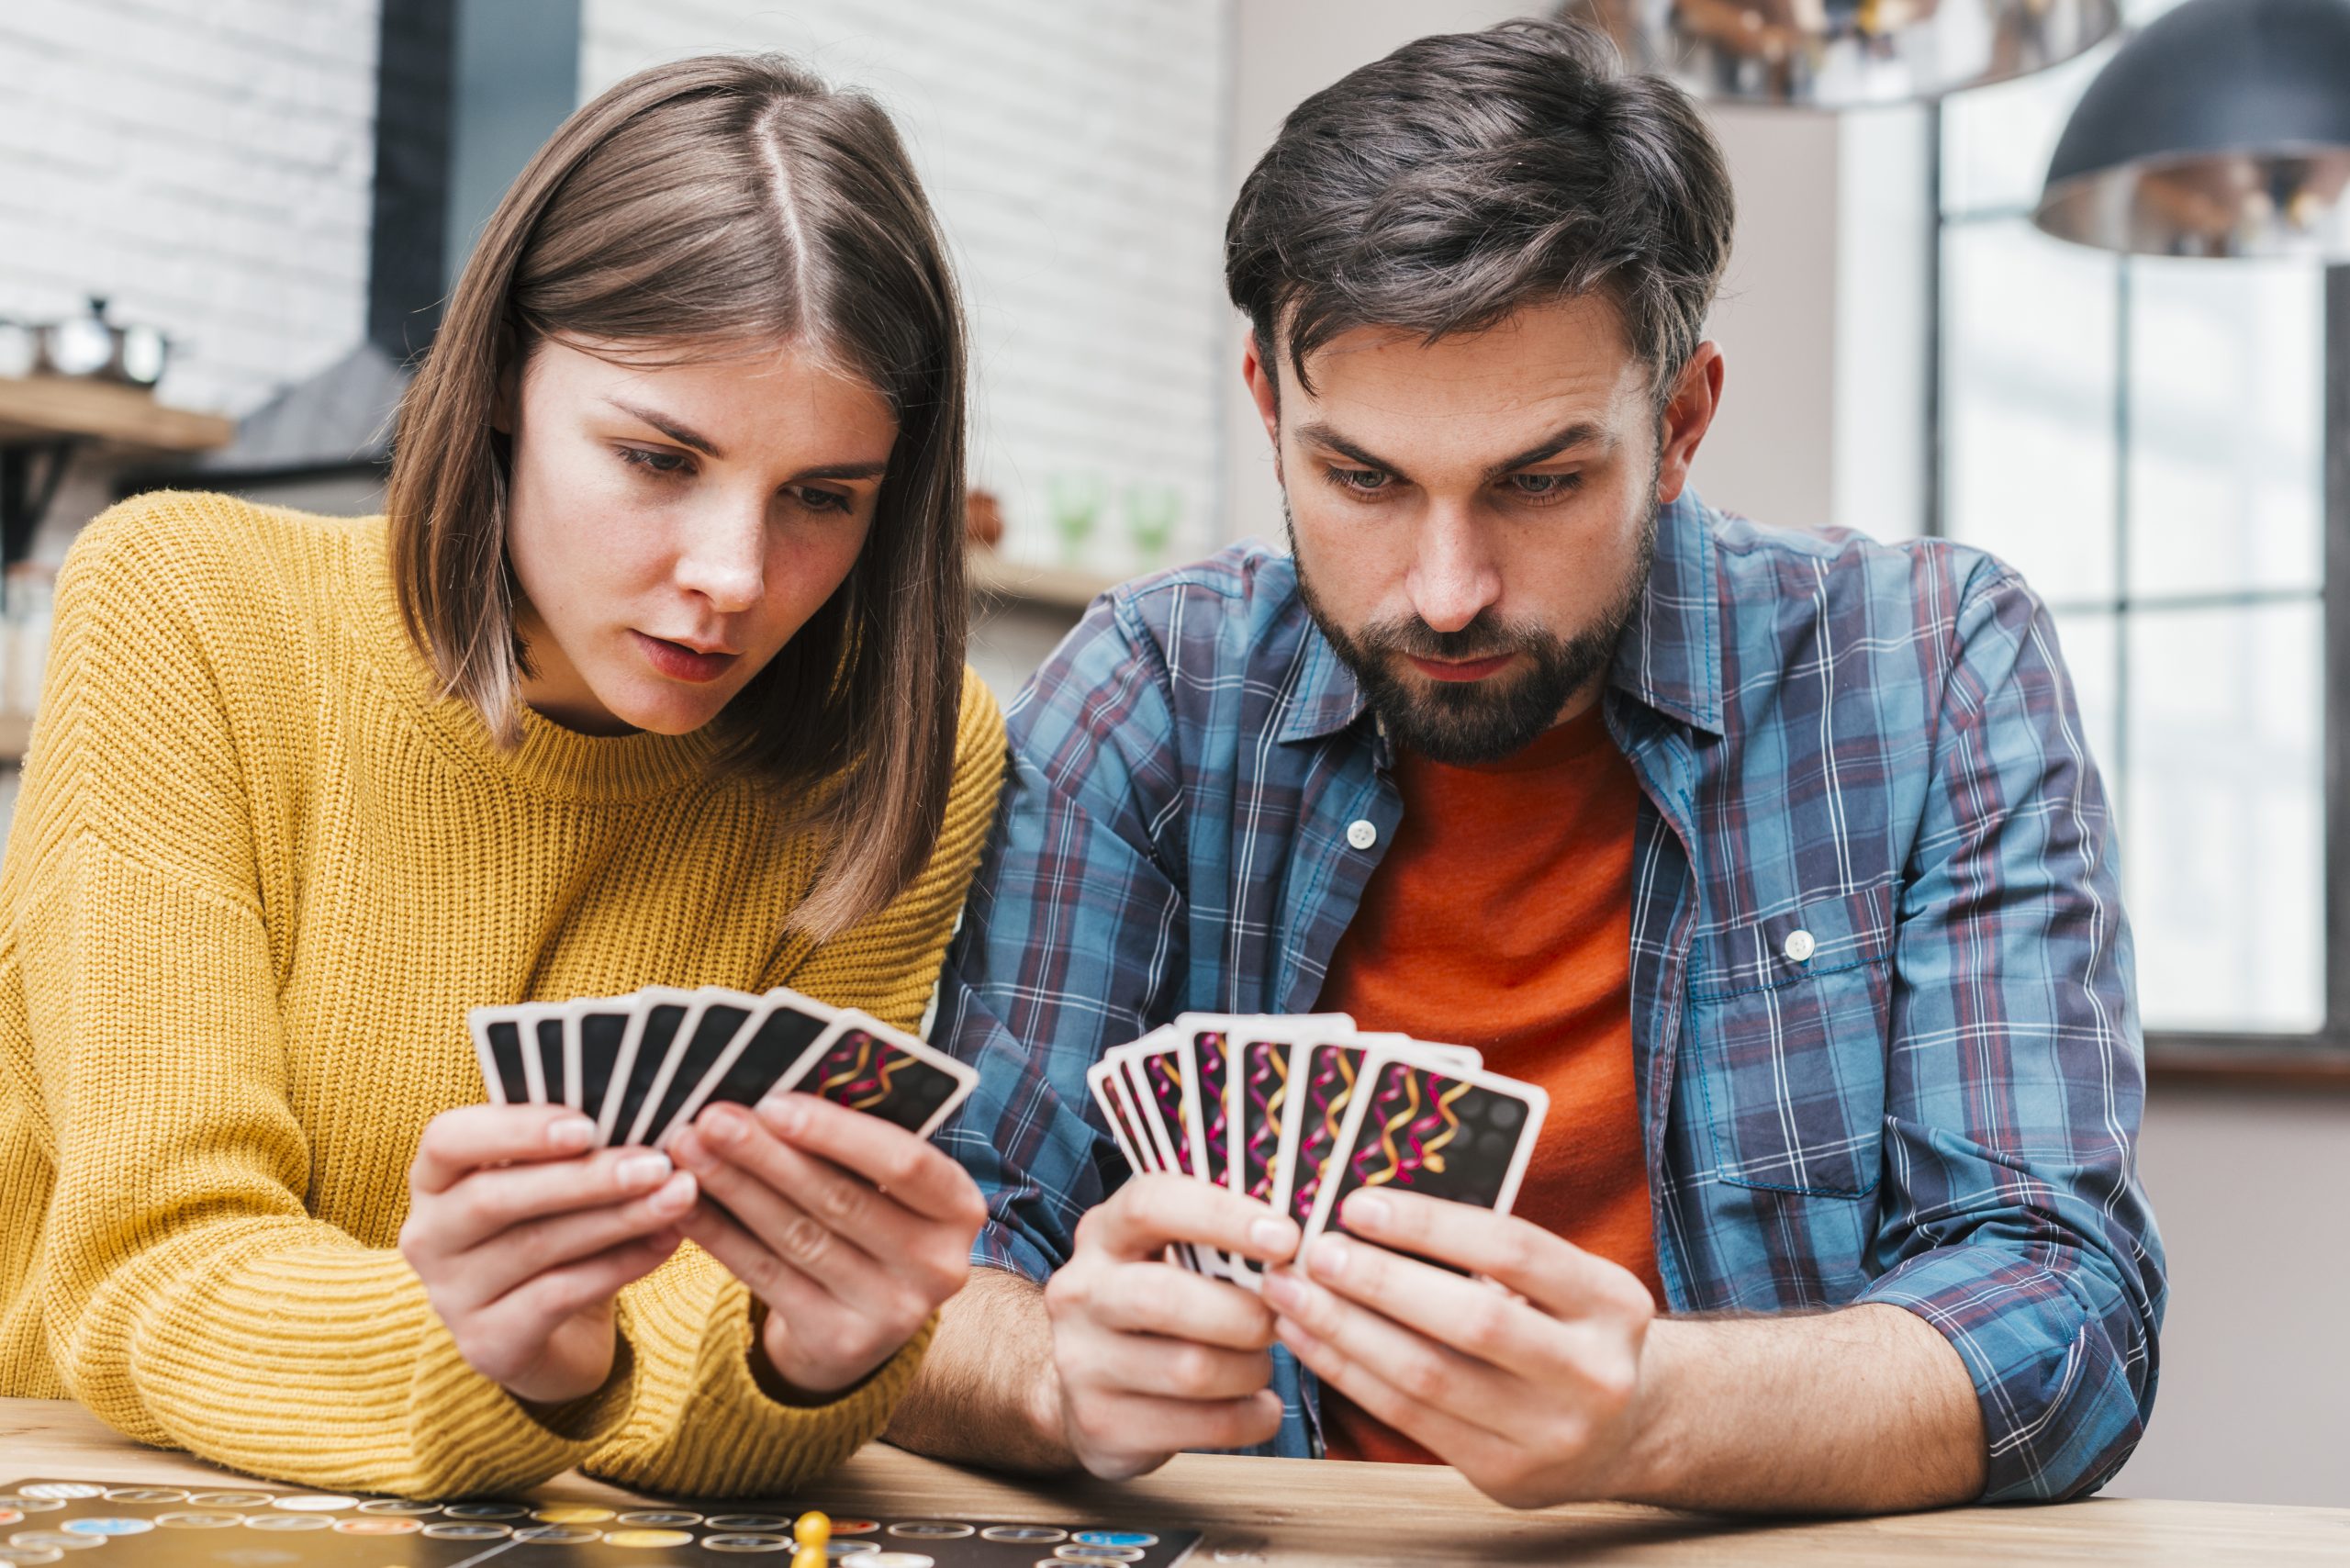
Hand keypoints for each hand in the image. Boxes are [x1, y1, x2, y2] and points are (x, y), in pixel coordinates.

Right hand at [402, 1105, 695, 1405]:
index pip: (447, 1140)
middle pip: (494, 1197)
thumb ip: (578, 1150)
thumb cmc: (555, 1233)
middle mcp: (428, 1236)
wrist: (554, 1336)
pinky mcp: (486, 1344)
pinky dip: (618, 1264)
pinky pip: (556, 1296)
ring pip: (534, 1245)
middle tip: (657, 1163)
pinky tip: (665, 1242)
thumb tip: (649, 1110)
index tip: (587, 1125)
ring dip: (616, 1217)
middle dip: (585, 1177)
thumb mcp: (556, 1185)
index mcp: (435, 1179)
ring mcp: (451, 1296)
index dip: (515, 1129)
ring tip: (678, 1196)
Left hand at [668, 1093, 986, 1399]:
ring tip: (689, 1149)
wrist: (868, 1321)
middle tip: (711, 1118)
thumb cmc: (874, 1221)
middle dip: (767, 1153)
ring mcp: (892, 1312)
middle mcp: (937, 1264)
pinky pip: (767, 1277)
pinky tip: (686, 1203)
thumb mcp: (891, 1189)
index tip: (772, 1102)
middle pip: (841, 1199)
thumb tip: (774, 1093)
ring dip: (735, 1187)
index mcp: (959, 1208)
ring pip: (797, 1236)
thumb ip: (857, 1146)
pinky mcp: (839, 1341)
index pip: (905, 1163)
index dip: (838, 1132)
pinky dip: (721, 1235)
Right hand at [1042, 1173, 1302, 1478]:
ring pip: (1191, 1369)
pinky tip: (1260, 1408)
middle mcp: (1080, 1291)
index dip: (1222, 1216)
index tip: (1286, 1238)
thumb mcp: (1168, 1259)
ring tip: (1263, 1365)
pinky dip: (1250, 1418)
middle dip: (1244, 1313)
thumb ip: (1219, 1246)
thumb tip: (1309, 1248)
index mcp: (1104, 1234)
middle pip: (1166, 1297)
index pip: (1152, 1205)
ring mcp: (1081, 1362)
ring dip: (1251, 1369)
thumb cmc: (1157, 1307)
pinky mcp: (1101, 1423)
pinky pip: (1200, 1425)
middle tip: (1280, 1320)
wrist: (1087, 1385)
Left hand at [1261, 1189, 1656, 1508]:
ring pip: (1428, 1376)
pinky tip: (1311, 1339)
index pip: (1513, 1249)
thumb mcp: (1566, 1282)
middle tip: (1314, 1251)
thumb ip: (1490, 1250)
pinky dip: (1349, 1374)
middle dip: (1379, 1281)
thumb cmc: (1570, 1330)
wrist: (1628, 1430)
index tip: (1359, 1204)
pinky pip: (1409, 1418)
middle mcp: (1592, 1372)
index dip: (1429, 1225)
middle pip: (1470, 1320)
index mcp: (1611, 1303)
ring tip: (1292, 1293)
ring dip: (1345, 1330)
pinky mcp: (1504, 1474)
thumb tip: (1374, 1210)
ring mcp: (1550, 1433)